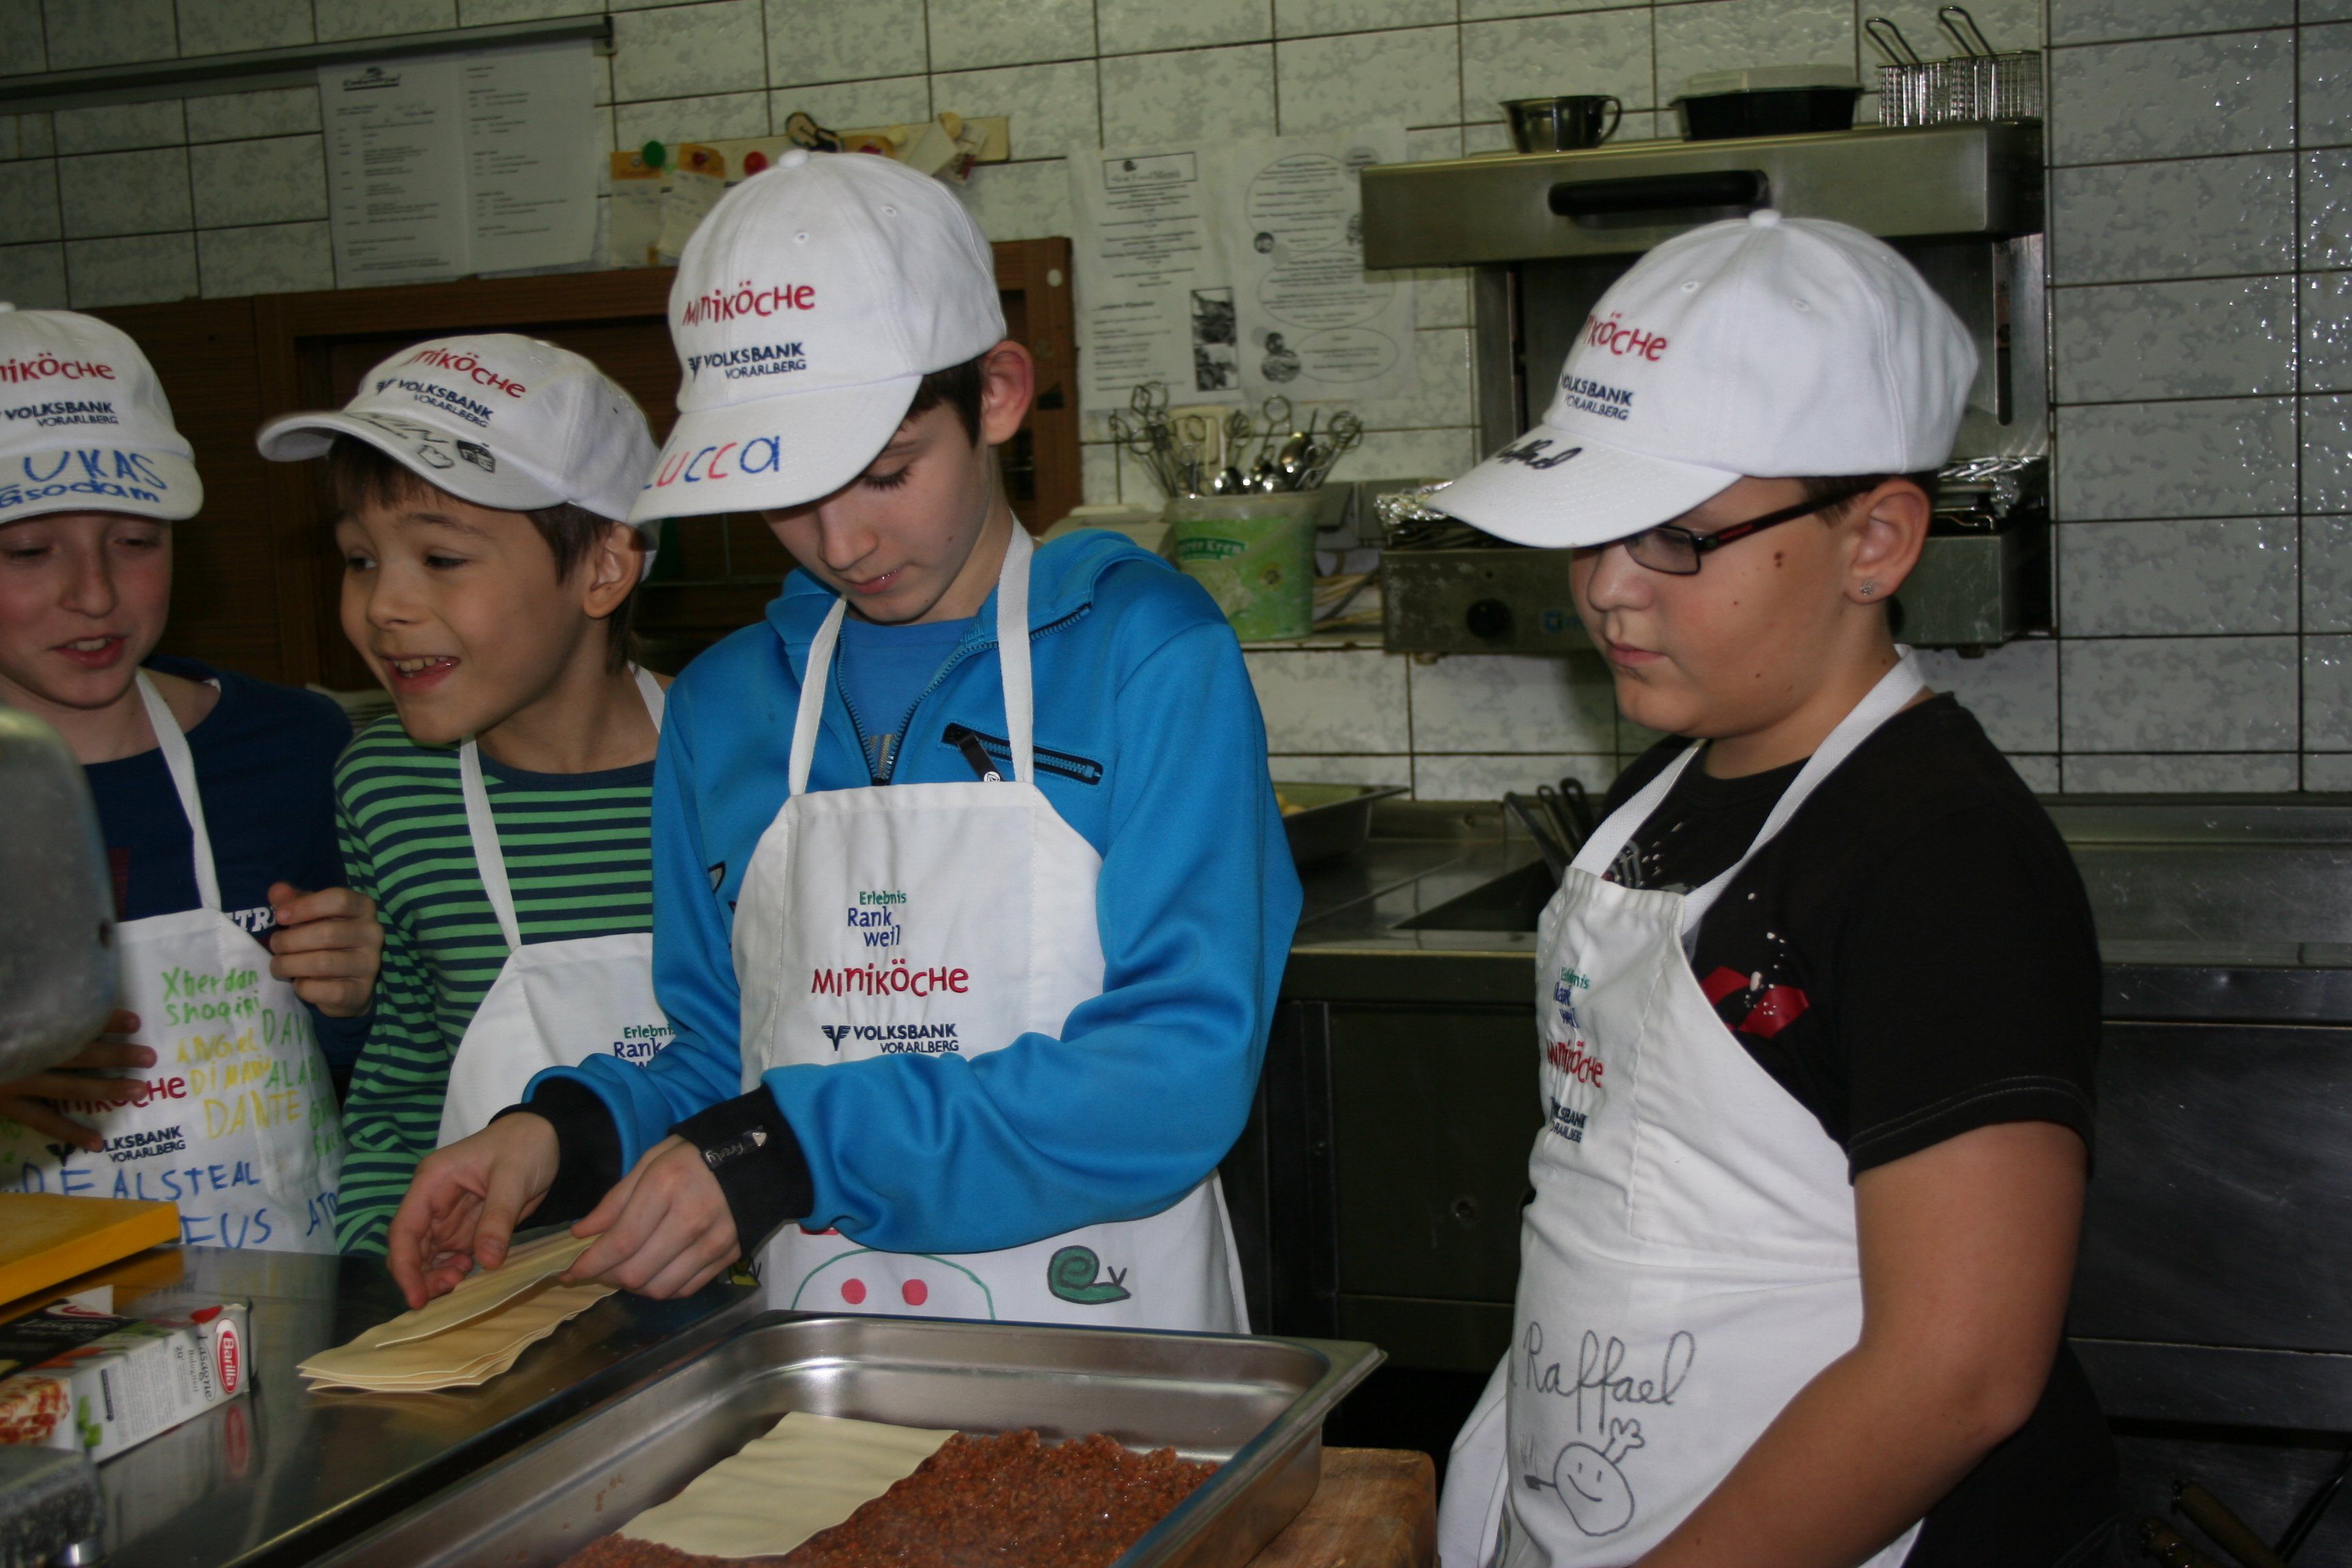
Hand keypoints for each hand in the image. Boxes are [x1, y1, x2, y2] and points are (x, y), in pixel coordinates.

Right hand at [0, 1011, 151, 1151]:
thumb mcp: (8, 1009)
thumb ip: (34, 1007)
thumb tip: (73, 999)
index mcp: (22, 1027)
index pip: (67, 1023)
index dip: (102, 1021)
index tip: (134, 1022)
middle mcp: (21, 1054)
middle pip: (75, 1052)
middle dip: (114, 1055)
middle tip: (150, 1056)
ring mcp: (13, 1081)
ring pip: (66, 1086)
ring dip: (104, 1088)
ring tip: (139, 1090)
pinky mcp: (5, 1104)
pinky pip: (42, 1120)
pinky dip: (69, 1131)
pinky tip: (97, 1142)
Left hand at [267, 882, 381, 1017]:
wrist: (346, 983)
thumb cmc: (325, 940)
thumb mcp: (310, 915)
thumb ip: (293, 901)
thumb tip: (276, 891)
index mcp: (364, 908)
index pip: (339, 899)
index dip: (305, 907)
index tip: (280, 917)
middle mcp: (373, 934)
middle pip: (327, 933)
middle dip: (290, 940)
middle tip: (274, 945)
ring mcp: (370, 964)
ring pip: (323, 963)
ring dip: (290, 964)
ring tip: (278, 965)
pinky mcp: (360, 992)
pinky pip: (324, 990)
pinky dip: (303, 987)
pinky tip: (299, 983)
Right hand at [385, 1114, 560, 1308]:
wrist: (550, 1139)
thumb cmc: (526, 1146)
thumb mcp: (514, 1177)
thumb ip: (498, 1219)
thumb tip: (486, 1261)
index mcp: (432, 1181)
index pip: (404, 1229)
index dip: (405, 1266)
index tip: (417, 1298)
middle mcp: (433, 1201)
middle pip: (413, 1248)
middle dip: (423, 1275)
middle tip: (453, 1286)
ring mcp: (449, 1216)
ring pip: (430, 1257)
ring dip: (439, 1275)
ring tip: (464, 1280)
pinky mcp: (468, 1227)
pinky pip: (452, 1256)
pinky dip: (456, 1270)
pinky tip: (474, 1270)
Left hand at [566, 1136, 740, 1300]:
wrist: (757, 1156)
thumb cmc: (695, 1154)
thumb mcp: (651, 1161)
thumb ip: (615, 1199)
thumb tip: (581, 1234)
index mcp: (666, 1187)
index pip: (620, 1242)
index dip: (588, 1264)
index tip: (568, 1274)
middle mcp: (691, 1219)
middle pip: (636, 1272)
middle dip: (606, 1277)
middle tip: (598, 1269)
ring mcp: (714, 1241)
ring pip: (659, 1288)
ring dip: (633, 1287)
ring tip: (625, 1270)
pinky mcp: (729, 1255)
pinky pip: (686, 1289)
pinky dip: (662, 1288)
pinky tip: (654, 1272)